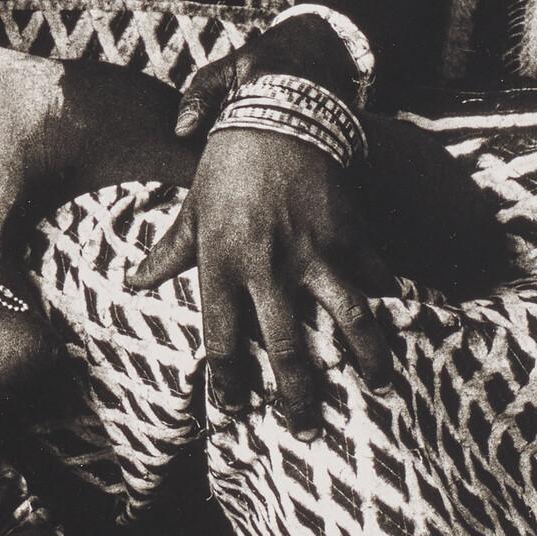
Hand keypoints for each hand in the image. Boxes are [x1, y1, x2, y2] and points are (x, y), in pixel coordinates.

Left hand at [131, 125, 390, 431]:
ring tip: (374, 388)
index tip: (236, 411)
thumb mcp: (191, 205)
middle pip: (286, 348)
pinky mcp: (349, 233)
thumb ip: (169, 250)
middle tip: (306, 427)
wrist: (278, 108)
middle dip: (297, 396)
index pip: (222, 340)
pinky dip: (392, 301)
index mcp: (221, 261)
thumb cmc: (228, 161)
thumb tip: (134, 281)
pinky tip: (402, 324)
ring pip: (346, 322)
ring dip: (363, 361)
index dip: (229, 383)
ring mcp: (314, 252)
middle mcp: (268, 266)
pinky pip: (376, 277)